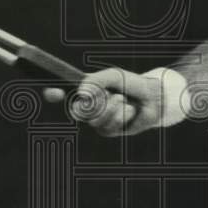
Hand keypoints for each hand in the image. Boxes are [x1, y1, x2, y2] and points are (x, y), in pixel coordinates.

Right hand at [43, 68, 164, 136]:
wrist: (154, 97)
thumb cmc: (132, 84)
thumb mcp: (113, 76)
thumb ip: (96, 81)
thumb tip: (81, 93)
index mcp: (86, 91)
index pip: (62, 94)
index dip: (53, 94)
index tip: (54, 92)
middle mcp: (88, 107)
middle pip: (76, 111)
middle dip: (93, 104)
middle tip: (108, 95)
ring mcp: (98, 120)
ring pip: (94, 120)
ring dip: (112, 108)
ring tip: (123, 99)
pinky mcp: (110, 131)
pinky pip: (109, 127)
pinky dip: (121, 115)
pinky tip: (130, 110)